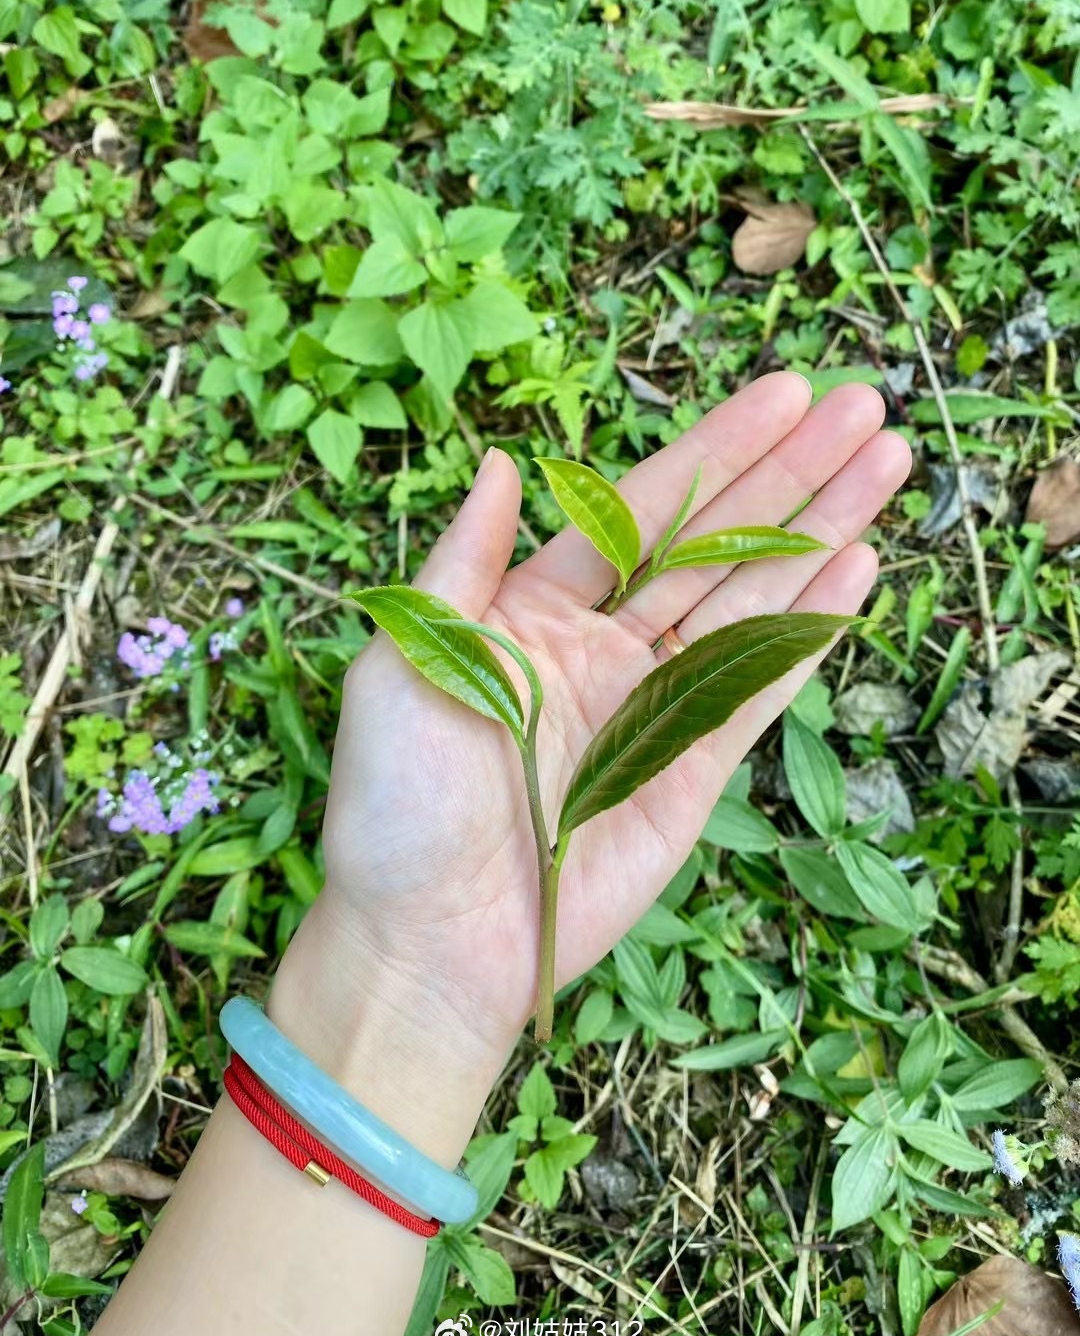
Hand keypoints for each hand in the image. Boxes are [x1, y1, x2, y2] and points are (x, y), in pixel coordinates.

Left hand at [271, 372, 909, 1160]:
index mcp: (533, 609)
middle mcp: (604, 645)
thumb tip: (504, 463)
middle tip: (860, 406)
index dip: (715, 450)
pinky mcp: (692, 766)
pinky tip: (857, 568)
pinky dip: (811, 629)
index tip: (782, 393)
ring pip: (752, 599)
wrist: (432, 941)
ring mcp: (654, 704)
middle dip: (788, 472)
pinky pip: (762, 684)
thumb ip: (464, 563)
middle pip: (714, 541)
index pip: (640, 509)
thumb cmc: (396, 804)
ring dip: (819, 531)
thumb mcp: (406, 663)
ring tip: (884, 463)